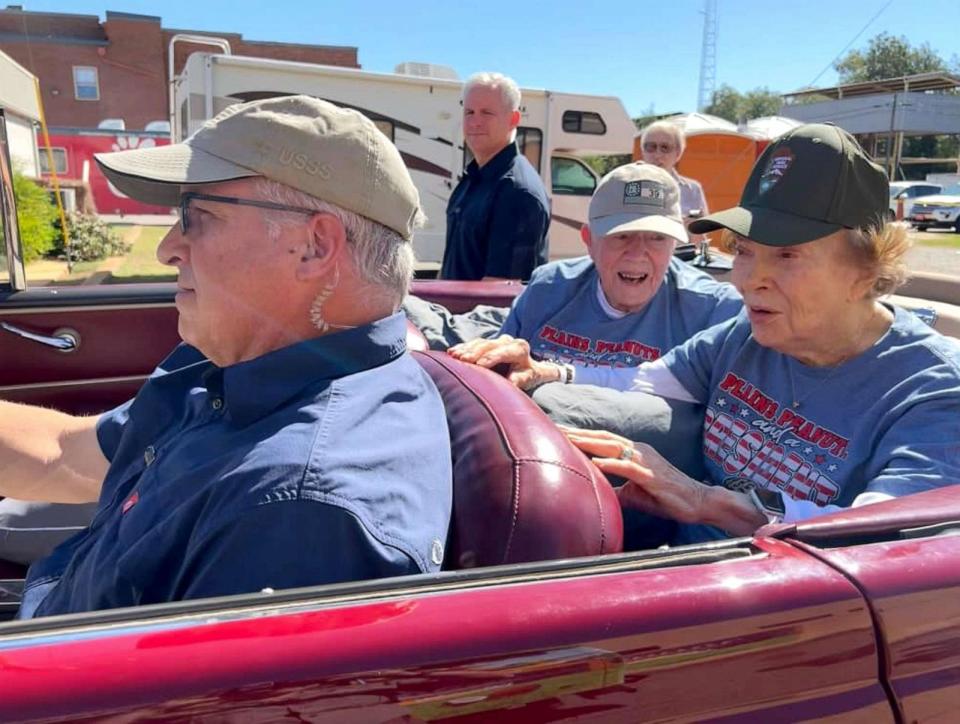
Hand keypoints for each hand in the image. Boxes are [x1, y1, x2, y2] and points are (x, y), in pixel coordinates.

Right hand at [448, 336, 561, 389]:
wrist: (528, 366)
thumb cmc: (527, 375)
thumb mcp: (527, 378)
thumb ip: (519, 379)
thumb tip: (509, 383)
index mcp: (520, 348)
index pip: (504, 352)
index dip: (491, 358)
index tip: (479, 364)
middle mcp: (508, 341)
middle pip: (488, 346)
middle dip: (474, 352)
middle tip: (461, 359)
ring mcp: (496, 340)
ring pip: (479, 343)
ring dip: (465, 349)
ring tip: (453, 355)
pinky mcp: (487, 342)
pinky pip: (473, 344)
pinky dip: (462, 348)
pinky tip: (452, 352)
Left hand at [561, 426, 709, 523]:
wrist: (698, 501)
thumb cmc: (666, 497)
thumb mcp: (634, 494)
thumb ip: (615, 489)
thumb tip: (595, 493)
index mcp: (633, 452)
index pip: (601, 440)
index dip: (579, 435)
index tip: (557, 431)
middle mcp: (638, 450)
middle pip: (602, 438)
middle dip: (577, 433)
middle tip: (553, 426)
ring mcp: (646, 460)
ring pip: (613, 447)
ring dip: (589, 442)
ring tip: (567, 438)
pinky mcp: (653, 475)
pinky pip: (630, 467)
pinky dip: (613, 464)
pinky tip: (597, 462)